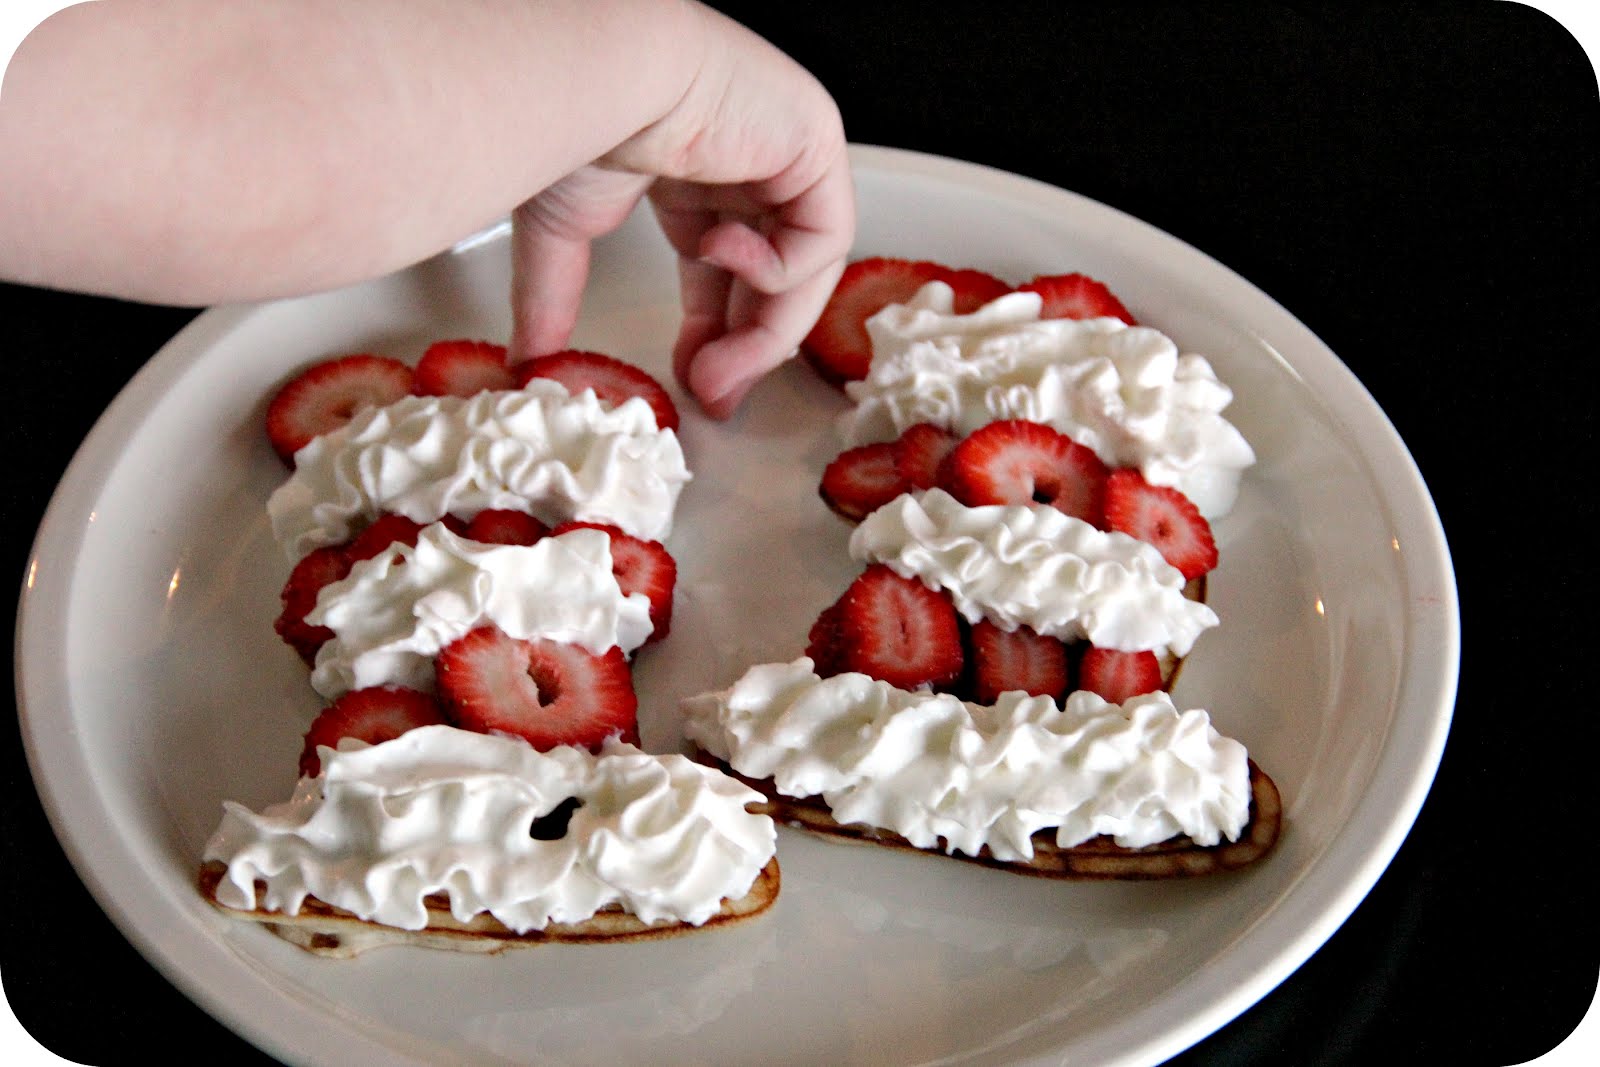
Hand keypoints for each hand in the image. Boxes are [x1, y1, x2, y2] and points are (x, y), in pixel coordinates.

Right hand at [508, 5, 853, 419]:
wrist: (594, 73)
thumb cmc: (570, 115)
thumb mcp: (560, 229)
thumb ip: (552, 294)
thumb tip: (530, 358)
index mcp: (696, 175)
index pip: (728, 271)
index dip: (719, 333)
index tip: (698, 382)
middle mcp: (747, 163)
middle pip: (774, 279)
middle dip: (746, 348)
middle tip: (716, 396)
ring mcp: (785, 151)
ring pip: (805, 269)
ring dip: (764, 332)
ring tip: (717, 370)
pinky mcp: (814, 143)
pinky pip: (824, 236)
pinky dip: (778, 266)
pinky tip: (723, 254)